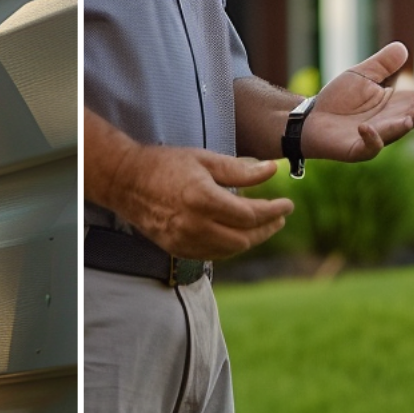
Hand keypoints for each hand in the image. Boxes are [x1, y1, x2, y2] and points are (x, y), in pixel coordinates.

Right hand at [103, 145, 292, 260]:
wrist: (126, 181)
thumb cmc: (165, 164)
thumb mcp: (205, 159)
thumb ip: (240, 170)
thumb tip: (272, 170)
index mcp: (202, 199)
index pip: (250, 215)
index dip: (273, 211)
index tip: (287, 204)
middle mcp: (194, 225)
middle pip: (244, 238)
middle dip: (267, 228)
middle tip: (280, 217)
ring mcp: (184, 241)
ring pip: (230, 250)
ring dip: (251, 239)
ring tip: (263, 225)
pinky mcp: (176, 249)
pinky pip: (212, 254)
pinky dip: (230, 246)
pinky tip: (237, 233)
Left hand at [302, 42, 413, 161]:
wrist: (310, 120)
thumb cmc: (339, 99)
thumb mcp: (362, 75)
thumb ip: (382, 64)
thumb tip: (402, 47)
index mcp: (397, 104)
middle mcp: (392, 122)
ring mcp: (377, 138)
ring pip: (396, 133)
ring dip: (402, 126)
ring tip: (407, 118)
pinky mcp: (358, 149)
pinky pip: (369, 147)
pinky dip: (372, 139)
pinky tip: (366, 128)